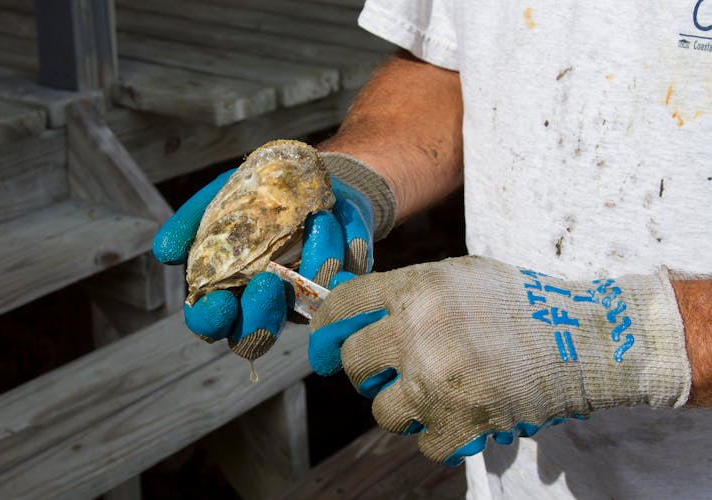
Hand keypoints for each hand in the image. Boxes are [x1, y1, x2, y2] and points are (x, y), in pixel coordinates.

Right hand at [153, 164, 374, 358]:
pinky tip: (339, 234)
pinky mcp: (340, 287)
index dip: (211, 322)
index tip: (217, 303)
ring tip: (317, 227)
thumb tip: (164, 253)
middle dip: (259, 317)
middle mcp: (264, 304)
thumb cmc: (255, 196)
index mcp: (227, 290)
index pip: (211, 322)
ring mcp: (303, 300)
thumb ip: (190, 223)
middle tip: (266, 282)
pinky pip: (344, 290)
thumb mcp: (217, 198)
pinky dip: (343, 264)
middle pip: (255, 337)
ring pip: (304, 316)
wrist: (314, 180)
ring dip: (310, 275)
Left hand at [309, 256, 690, 464]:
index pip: (342, 306)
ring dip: (403, 406)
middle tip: (386, 372)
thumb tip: (354, 306)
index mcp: (416, 290)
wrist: (580, 340)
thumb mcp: (459, 276)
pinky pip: (420, 441)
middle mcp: (416, 333)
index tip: (325, 347)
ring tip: (435, 392)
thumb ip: (407, 290)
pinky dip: (437, 433)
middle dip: (364, 372)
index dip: (325, 329)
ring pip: (382, 410)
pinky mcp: (457, 422)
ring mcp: (434, 381)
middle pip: (355, 364)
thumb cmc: (519, 303)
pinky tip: (460, 413)